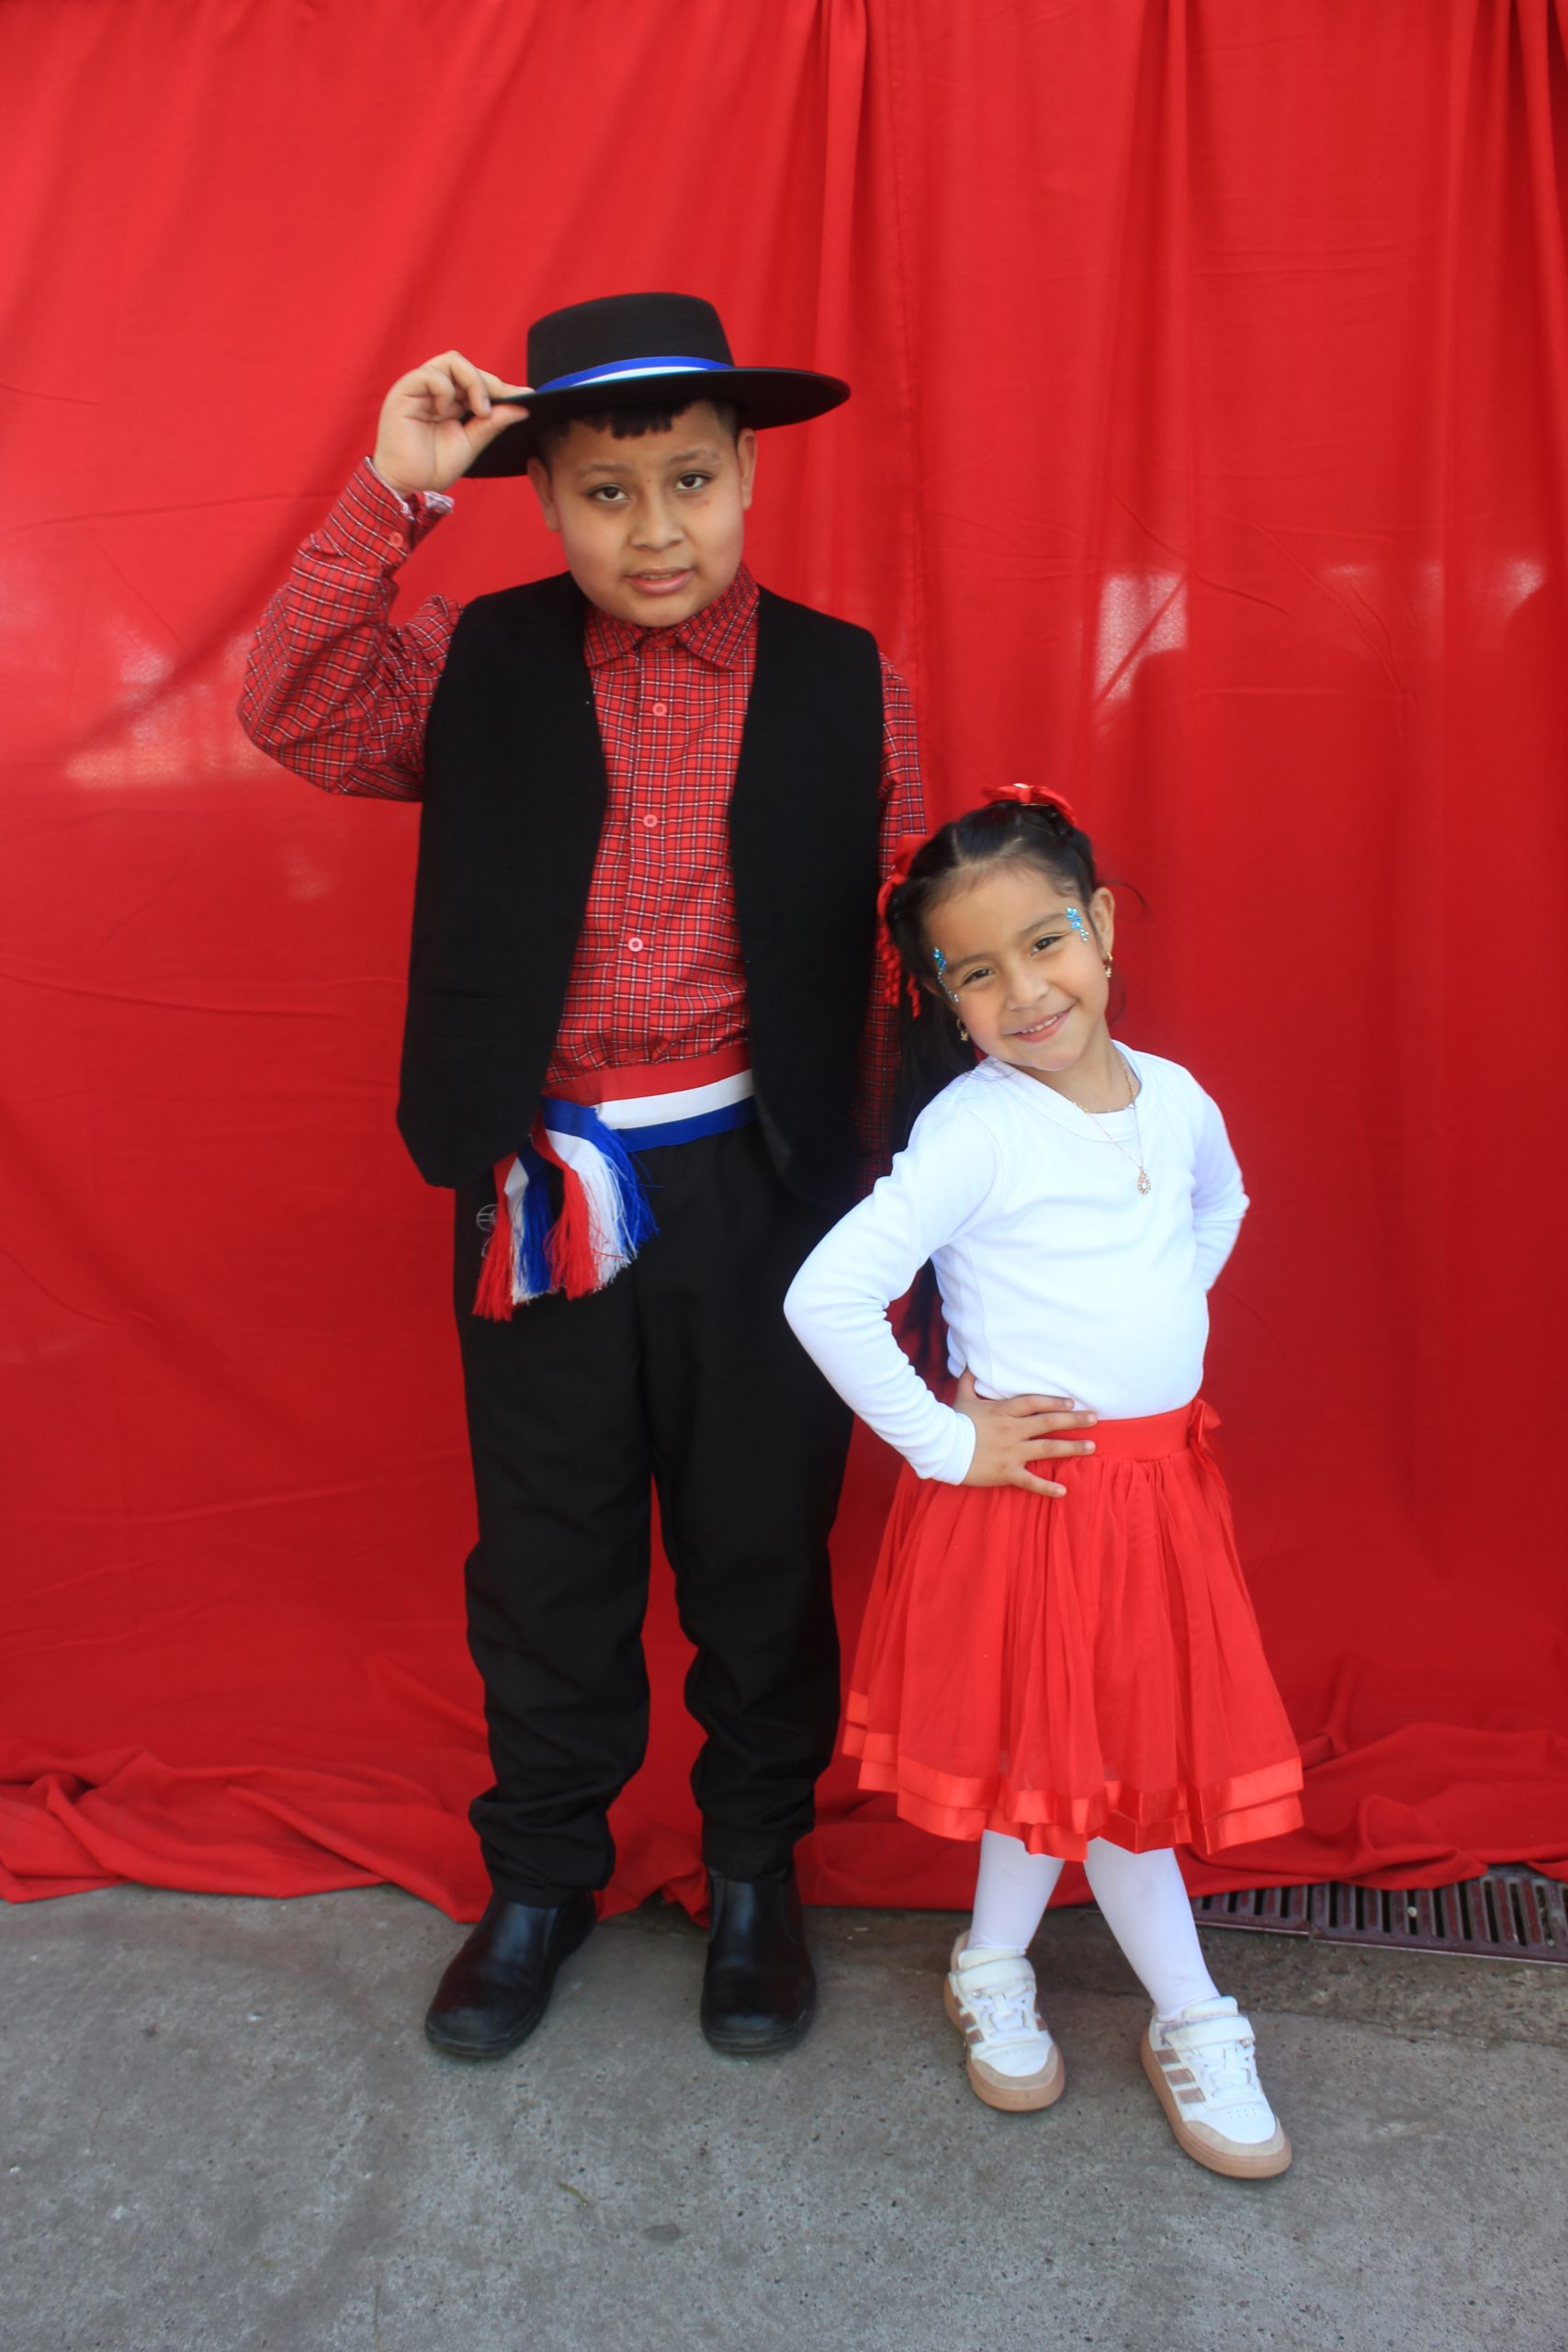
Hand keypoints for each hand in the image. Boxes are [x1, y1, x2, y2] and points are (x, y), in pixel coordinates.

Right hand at [371, 351, 531, 496]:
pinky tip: (446, 410)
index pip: (477, 380)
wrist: (406, 485)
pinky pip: (430, 374)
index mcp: (449, 400)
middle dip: (490, 383)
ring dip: (473, 383)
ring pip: (451, 362)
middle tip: (505, 404)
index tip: (525, 396)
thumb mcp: (471, 444)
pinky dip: (445, 389)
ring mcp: (418, 388)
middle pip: (465, 366)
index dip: (501, 386)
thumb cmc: (432, 467)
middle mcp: (433, 390)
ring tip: (481, 411)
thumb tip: (521, 407)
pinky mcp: (404, 391)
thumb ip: (492, 423)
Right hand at [955, 1369, 1096, 1496]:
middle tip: (1095, 1419)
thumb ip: (969, 1380)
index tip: (1072, 1403)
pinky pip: (1030, 1481)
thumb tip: (969, 1362)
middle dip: (1074, 1421)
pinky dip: (1047, 1487)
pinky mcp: (1006, 1472)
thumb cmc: (952, 1421)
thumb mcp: (962, 1398)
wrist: (940, 1447)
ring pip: (1047, 1449)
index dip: (1054, 1402)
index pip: (1034, 1403)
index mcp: (1003, 1411)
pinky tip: (1063, 1491)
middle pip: (1048, 1423)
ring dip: (1071, 1448)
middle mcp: (1012, 1430)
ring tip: (1091, 1446)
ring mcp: (1011, 1452)